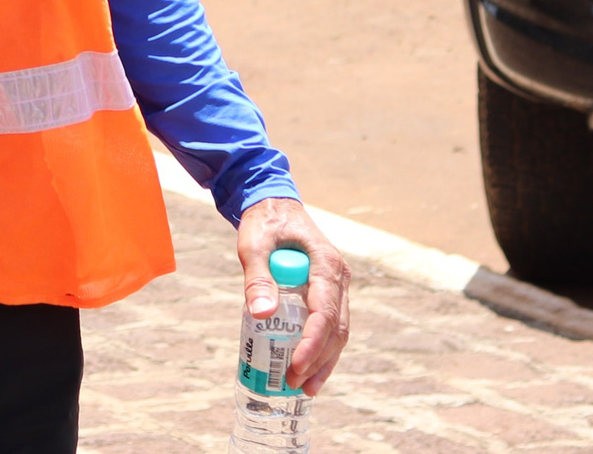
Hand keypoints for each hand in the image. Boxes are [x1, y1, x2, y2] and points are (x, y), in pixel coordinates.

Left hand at [236, 197, 349, 395]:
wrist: (273, 204)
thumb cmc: (263, 223)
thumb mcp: (253, 245)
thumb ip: (257, 278)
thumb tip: (261, 315)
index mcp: (326, 263)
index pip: (325, 312)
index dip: (312, 343)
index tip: (296, 366)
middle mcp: (338, 276)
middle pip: (337, 327)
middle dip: (318, 359)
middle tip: (296, 384)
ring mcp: (336, 285)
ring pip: (339, 330)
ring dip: (325, 360)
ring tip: (306, 388)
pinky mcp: (327, 291)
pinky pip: (330, 324)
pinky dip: (322, 348)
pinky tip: (310, 369)